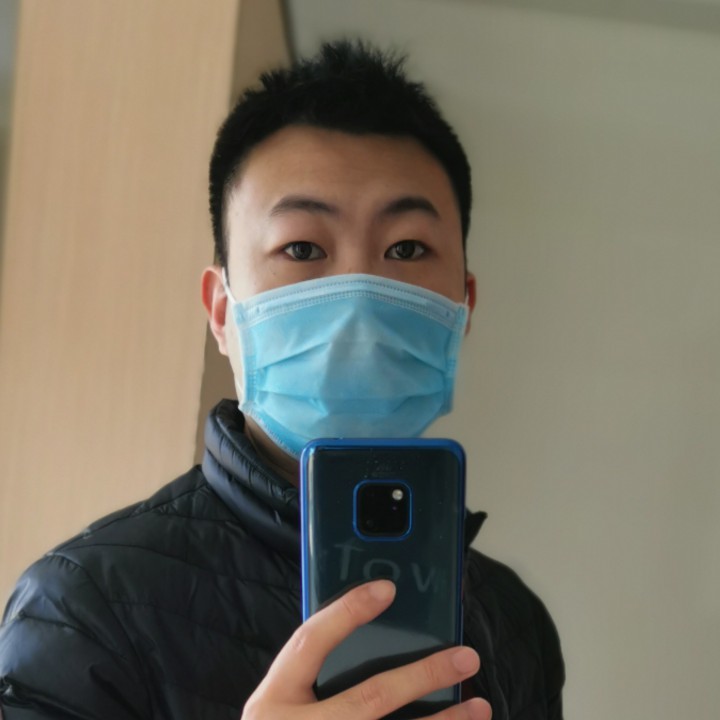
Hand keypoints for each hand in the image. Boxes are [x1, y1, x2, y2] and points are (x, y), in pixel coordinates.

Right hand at [242, 579, 491, 719]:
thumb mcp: (278, 702)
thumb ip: (311, 672)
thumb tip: (373, 633)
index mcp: (276, 698)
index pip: (310, 642)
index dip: (347, 613)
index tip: (387, 588)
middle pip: (370, 699)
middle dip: (423, 676)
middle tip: (466, 657)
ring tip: (480, 706)